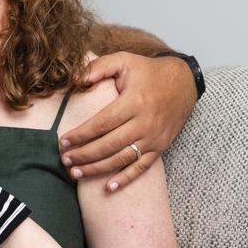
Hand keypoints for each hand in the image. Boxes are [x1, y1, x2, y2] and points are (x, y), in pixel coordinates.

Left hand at [60, 52, 196, 191]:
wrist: (184, 83)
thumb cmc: (148, 72)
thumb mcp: (124, 60)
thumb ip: (98, 67)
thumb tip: (75, 79)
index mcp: (134, 102)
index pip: (102, 123)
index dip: (81, 134)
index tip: (63, 141)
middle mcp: (145, 122)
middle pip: (110, 144)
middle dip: (84, 155)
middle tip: (64, 160)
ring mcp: (154, 138)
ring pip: (122, 158)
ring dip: (98, 169)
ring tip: (76, 173)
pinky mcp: (160, 147)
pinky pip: (142, 167)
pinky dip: (125, 179)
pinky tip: (108, 187)